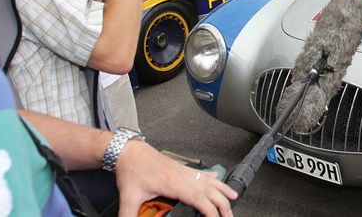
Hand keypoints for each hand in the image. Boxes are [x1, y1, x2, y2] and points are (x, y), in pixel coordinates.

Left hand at [115, 140, 235, 216]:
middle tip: (229, 216)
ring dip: (223, 190)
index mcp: (175, 185)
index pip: (200, 200)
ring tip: (233, 198)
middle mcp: (183, 177)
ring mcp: (184, 172)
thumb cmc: (132, 169)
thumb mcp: (128, 197)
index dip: (211, 213)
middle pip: (211, 192)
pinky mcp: (181, 169)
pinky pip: (202, 174)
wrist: (129, 151)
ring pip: (210, 181)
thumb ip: (128, 215)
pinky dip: (213, 179)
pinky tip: (218, 181)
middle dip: (223, 205)